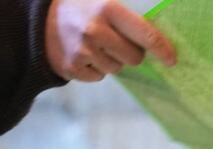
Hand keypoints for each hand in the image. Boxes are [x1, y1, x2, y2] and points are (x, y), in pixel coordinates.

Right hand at [45, 0, 176, 81]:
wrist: (41, 21)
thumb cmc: (83, 10)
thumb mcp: (104, 2)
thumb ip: (129, 19)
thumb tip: (159, 42)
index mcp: (108, 9)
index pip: (145, 35)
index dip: (162, 49)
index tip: (172, 59)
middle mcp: (95, 30)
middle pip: (134, 58)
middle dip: (132, 53)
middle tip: (119, 42)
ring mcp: (83, 51)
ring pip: (117, 68)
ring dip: (112, 60)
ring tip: (97, 45)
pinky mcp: (74, 68)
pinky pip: (100, 77)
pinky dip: (97, 69)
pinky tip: (86, 54)